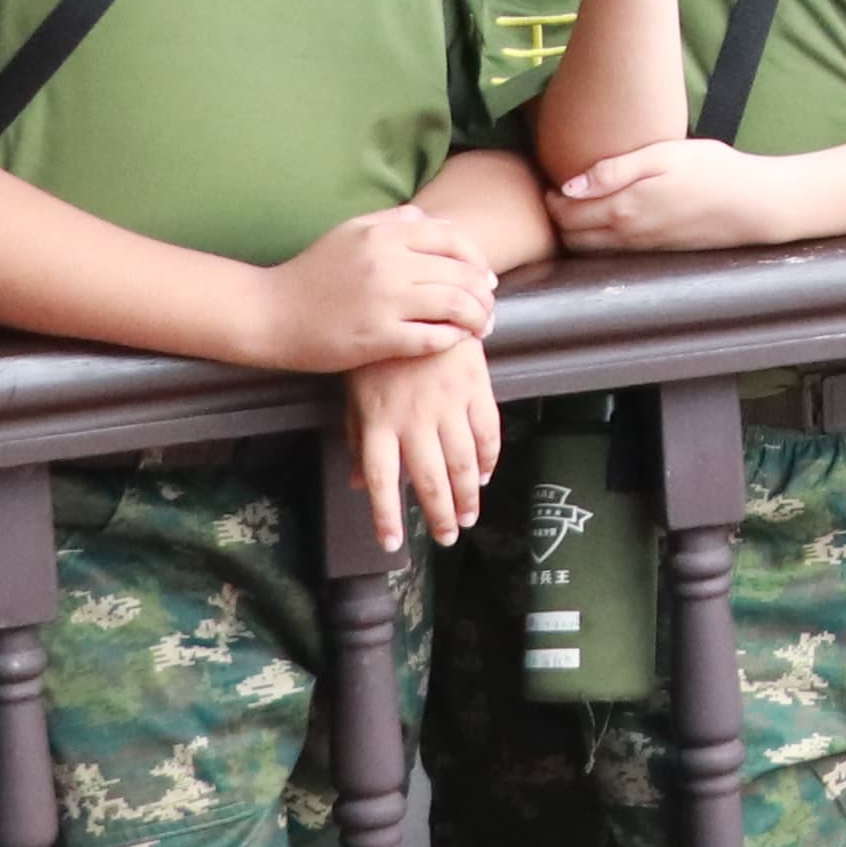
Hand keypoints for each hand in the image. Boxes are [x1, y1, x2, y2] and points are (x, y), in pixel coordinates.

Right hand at [255, 206, 497, 369]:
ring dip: (478, 317)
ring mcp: (385, 300)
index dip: (478, 260)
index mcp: (384, 234)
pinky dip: (454, 338)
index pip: (454, 241)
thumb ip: (391, 221)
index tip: (485, 277)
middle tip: (488, 306)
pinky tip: (456, 340)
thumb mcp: (348, 233)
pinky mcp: (379, 336)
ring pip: (456, 305)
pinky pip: (435, 337)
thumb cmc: (310, 273)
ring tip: (480, 326)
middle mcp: (389, 262)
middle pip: (462, 273)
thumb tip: (429, 220)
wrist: (269, 313)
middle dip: (485, 293)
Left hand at [345, 344, 501, 552]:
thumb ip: (358, 439)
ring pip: (462, 462)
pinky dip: (489, 458)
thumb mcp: (356, 394)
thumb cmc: (378, 351)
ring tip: (469, 516)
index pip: (382, 481)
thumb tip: (357, 485)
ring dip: (468, 495)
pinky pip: (487, 431)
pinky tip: (485, 475)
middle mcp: (413, 419)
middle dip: (440, 515)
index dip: (387, 516)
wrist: (416, 302)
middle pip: (430, 479)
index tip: (392, 545)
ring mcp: (447, 403)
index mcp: (378, 423)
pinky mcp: (474, 387)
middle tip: (449, 537)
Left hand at [546, 134, 809, 249]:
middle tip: (557, 196)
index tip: (550, 182)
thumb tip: (569, 185)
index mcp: (623, 208)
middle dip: (557, 221)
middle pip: (572, 238)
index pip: (566, 214)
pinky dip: (598, 241)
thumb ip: (614, 170)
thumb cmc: (713, 170)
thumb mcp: (663, 155)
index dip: (550, 200)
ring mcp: (643, 247)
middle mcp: (627, 235)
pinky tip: (609, 221)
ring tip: (577, 209)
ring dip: (576, 234)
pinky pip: (613, 252)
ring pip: (590, 250)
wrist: (754, 205)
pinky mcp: (658, 252)